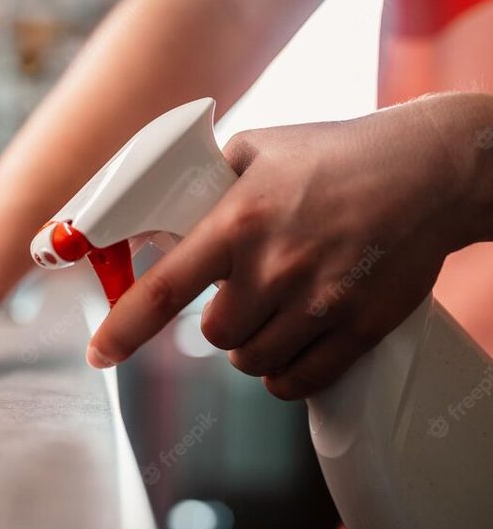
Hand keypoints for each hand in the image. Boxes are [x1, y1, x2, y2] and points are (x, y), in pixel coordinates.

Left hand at [86, 93, 492, 398]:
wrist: (430, 170)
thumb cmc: (337, 153)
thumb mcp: (259, 148)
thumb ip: (208, 182)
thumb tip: (164, 210)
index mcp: (238, 222)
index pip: (164, 291)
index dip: (122, 330)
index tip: (98, 355)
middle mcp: (273, 268)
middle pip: (214, 335)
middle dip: (217, 321)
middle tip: (239, 295)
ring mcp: (320, 303)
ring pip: (252, 362)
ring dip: (250, 347)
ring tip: (271, 313)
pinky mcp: (360, 328)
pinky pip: (299, 380)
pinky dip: (285, 372)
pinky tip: (290, 347)